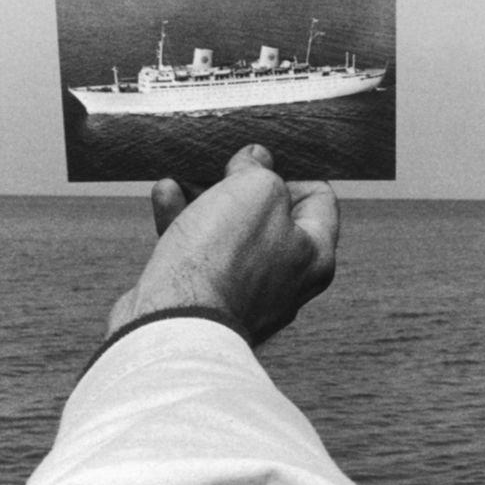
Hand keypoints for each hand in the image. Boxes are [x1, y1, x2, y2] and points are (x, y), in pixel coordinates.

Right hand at [107, 145, 338, 344]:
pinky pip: (199, 254)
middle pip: (269, 215)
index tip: (257, 166)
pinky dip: (183, 223)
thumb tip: (254, 161)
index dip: (289, 171)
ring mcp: (246, 294)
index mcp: (316, 256)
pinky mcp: (207, 301)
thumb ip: (261, 170)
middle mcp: (287, 280)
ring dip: (204, 199)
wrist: (175, 323)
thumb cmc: (225, 259)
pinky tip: (165, 196)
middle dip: (239, 185)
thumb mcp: (256, 190)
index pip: (319, 198)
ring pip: (228, 232)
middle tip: (219, 168)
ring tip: (181, 177)